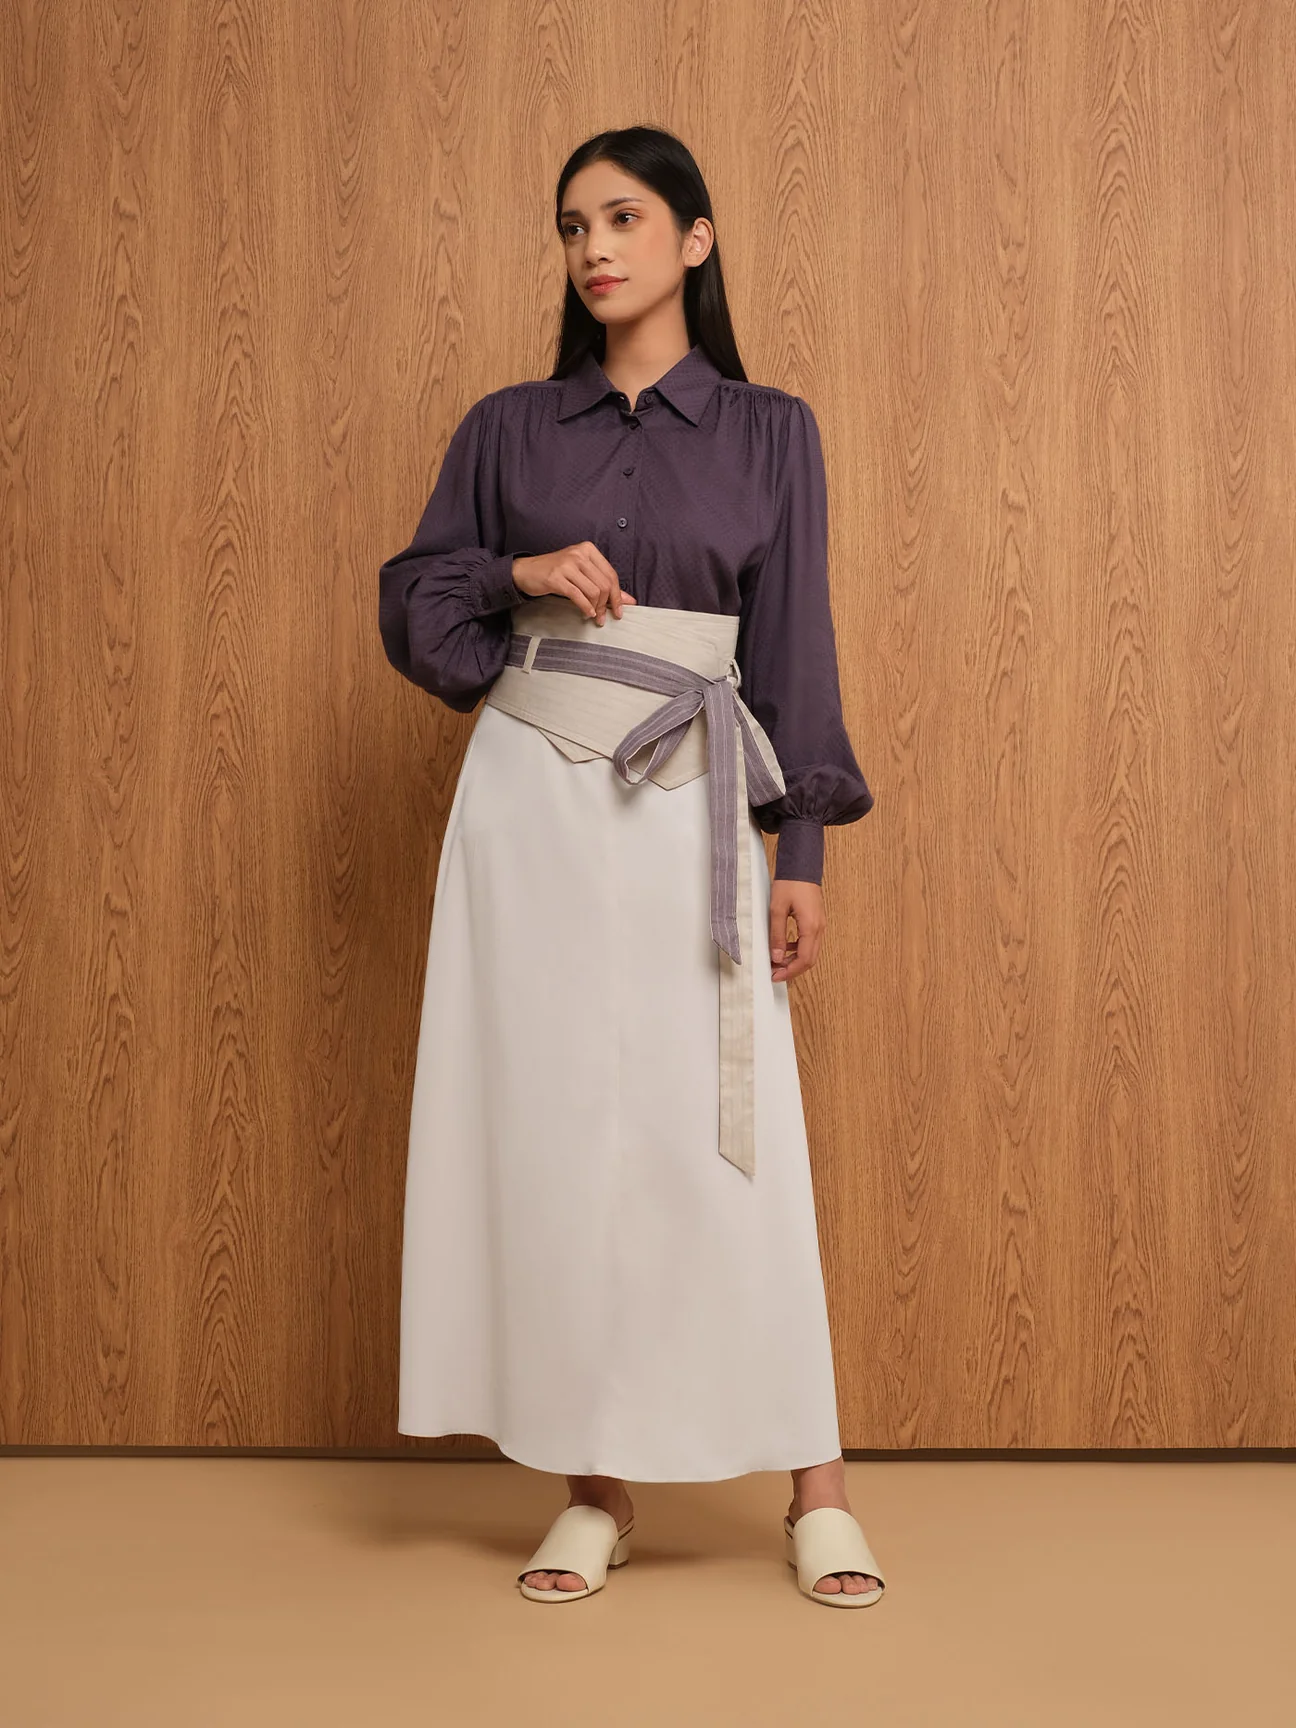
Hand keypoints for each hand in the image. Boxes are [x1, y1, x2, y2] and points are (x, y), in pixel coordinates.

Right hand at [512, 543, 637, 625]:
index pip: (611, 574)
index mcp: (588, 549)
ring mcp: (567, 565)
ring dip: (596, 608)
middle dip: (607, 605)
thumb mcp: (581, 573)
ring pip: (593, 591)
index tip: (619, 610)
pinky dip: (586, 608)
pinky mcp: (556, 577)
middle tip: (605, 617)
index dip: (618, 595)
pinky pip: (578, 596)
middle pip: (604, 584)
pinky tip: (586, 614)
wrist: (526, 571)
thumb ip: (603, 583)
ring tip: (594, 616)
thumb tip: (628, 600)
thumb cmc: (556, 572)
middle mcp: (579, 554)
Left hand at [768, 879, 823, 981]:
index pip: (804, 959)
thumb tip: (777, 957)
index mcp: (811, 927)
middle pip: (810, 960)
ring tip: (778, 962)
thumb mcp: (777, 909)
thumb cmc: (790, 884)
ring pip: (811, 952)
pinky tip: (786, 947)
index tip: (775, 976)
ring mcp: (820, 925)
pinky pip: (811, 942)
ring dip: (795, 960)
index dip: (789, 971)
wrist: (802, 866)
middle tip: (775, 973)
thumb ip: (777, 935)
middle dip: (792, 969)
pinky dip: (799, 949)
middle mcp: (819, 928)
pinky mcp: (817, 921)